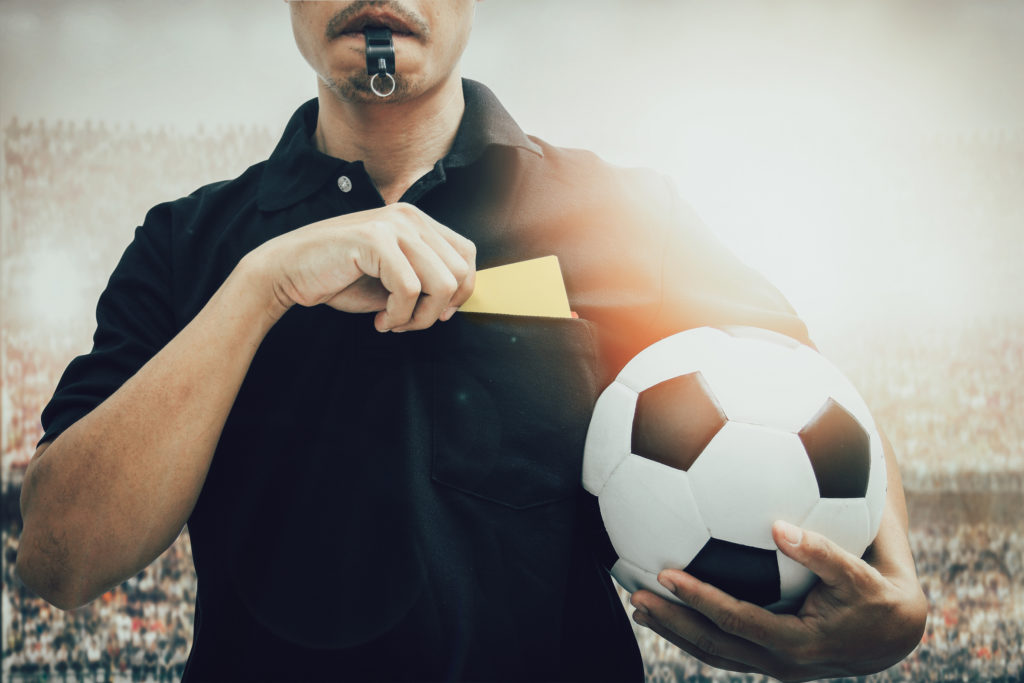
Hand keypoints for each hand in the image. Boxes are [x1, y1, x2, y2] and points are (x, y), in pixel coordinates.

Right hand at [251, 202, 475, 331]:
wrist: (288, 271)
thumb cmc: (339, 278)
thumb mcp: (393, 279)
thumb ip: (425, 282)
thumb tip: (455, 302)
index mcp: (417, 221)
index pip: (467, 255)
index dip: (460, 292)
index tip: (436, 314)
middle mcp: (410, 217)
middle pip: (458, 273)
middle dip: (438, 311)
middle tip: (408, 323)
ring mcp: (393, 225)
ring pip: (441, 284)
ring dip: (420, 317)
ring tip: (393, 322)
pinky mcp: (375, 240)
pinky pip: (410, 289)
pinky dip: (399, 315)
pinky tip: (379, 321)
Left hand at [628, 519, 927, 681]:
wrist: (895, 635)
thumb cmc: (877, 595)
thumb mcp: (860, 574)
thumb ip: (822, 553)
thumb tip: (777, 526)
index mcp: (797, 643)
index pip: (736, 621)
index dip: (700, 600)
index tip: (667, 573)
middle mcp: (779, 661)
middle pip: (713, 645)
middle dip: (672, 622)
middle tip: (635, 595)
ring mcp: (772, 663)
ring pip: (714, 652)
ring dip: (675, 631)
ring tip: (639, 607)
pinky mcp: (768, 657)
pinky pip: (724, 648)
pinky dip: (695, 631)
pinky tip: (673, 607)